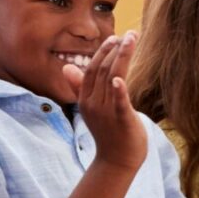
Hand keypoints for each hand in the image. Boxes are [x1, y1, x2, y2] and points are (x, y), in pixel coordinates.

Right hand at [64, 32, 148, 173]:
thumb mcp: (91, 108)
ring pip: (112, 78)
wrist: (116, 162)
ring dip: (122, 57)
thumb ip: (80, 87)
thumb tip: (66, 67)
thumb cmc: (108, 133)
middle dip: (116, 50)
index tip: (116, 38)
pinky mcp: (122, 121)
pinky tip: (120, 79)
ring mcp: (107, 112)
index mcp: (86, 99)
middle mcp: (94, 103)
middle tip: (130, 34)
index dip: (103, 52)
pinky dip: (119, 90)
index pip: (92, 69)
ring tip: (132, 40)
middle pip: (103, 70)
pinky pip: (119, 103)